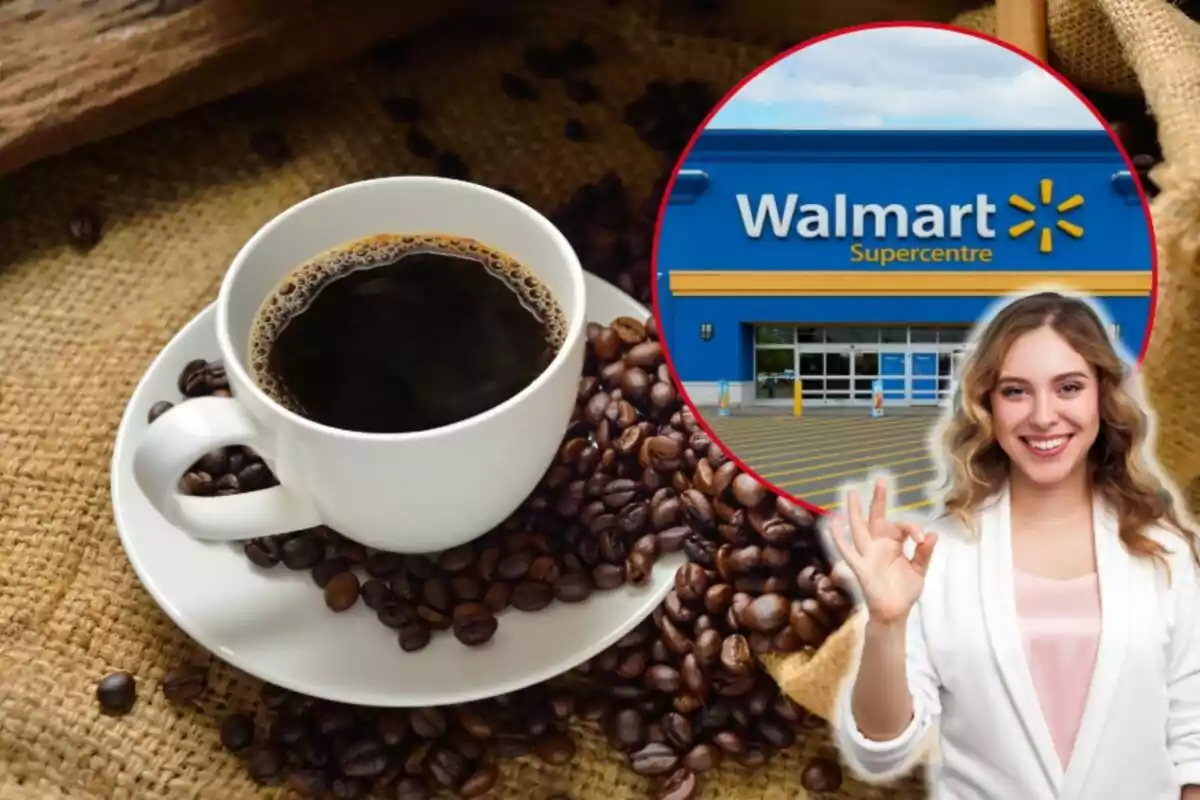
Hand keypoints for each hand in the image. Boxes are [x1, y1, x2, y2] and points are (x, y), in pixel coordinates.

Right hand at [828, 478, 937, 625]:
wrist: (895, 613)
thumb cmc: (904, 592)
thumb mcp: (919, 570)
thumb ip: (924, 553)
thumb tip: (932, 534)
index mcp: (893, 545)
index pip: (900, 526)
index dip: (912, 528)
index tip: (922, 538)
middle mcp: (878, 546)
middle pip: (876, 518)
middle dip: (878, 500)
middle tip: (881, 480)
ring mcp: (868, 555)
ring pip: (859, 529)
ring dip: (855, 511)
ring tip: (851, 492)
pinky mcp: (861, 566)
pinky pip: (847, 551)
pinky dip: (838, 538)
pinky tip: (832, 524)